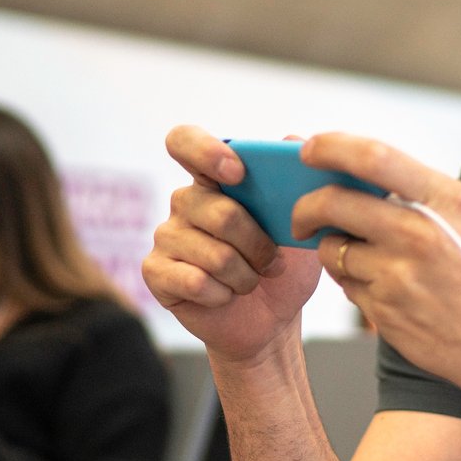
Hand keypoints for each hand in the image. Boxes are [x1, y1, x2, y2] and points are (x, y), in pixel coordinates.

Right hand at [142, 126, 322, 364]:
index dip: (206, 151)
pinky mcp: (156, 272)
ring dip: (245, 276)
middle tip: (272, 263)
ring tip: (250, 281)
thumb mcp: (305, 225)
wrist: (272, 321)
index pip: (185, 142)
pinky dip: (223, 294)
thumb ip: (298, 182)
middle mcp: (185, 201)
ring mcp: (166, 236)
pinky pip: (194, 281)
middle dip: (258, 245)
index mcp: (214, 178)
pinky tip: (226, 296)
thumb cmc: (284, 267)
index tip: (236, 173)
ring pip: (213, 253)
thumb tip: (296, 140)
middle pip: (219, 212)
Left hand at [298, 133, 460, 410]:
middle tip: (302, 215)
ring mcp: (397, 277)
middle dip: (305, 207)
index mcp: (445, 202)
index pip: (373, 157)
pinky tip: (383, 287)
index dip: (330, 147)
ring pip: (332, 250)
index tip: (308, 149)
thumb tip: (363, 171)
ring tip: (362, 256)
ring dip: (334, 250)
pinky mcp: (384, 313)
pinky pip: (345, 287)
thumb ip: (426, 191)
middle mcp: (418, 235)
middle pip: (332, 204)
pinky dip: (353, 283)